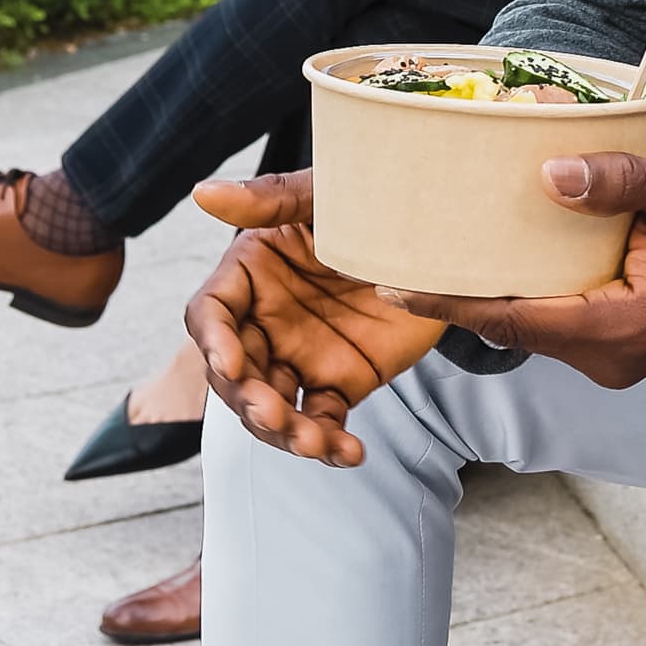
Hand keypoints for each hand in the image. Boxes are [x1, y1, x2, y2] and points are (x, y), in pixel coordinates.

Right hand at [183, 172, 444, 466]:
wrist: (442, 238)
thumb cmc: (377, 206)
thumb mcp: (329, 198)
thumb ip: (271, 198)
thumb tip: (203, 192)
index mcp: (251, 276)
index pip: (211, 316)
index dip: (214, 343)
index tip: (231, 364)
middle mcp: (265, 321)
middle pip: (235, 374)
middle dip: (249, 400)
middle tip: (276, 414)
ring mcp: (299, 356)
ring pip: (273, 407)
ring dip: (284, 431)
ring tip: (314, 442)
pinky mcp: (340, 382)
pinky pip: (324, 421)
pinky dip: (331, 444)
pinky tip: (349, 453)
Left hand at [374, 152, 645, 389]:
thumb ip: (622, 181)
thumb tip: (550, 174)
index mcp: (621, 327)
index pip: (514, 318)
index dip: (450, 301)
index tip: (392, 285)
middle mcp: (609, 357)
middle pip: (511, 327)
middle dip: (456, 297)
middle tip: (394, 260)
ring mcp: (611, 359)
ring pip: (530, 328)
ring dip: (489, 297)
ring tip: (432, 258)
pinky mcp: (614, 348)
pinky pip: (552, 325)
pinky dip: (522, 298)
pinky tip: (494, 264)